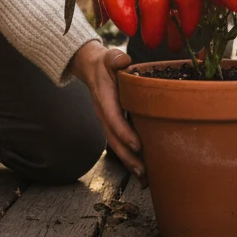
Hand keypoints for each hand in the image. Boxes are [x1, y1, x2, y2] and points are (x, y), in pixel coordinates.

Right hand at [67, 40, 143, 182]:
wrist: (91, 69)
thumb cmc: (105, 63)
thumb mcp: (110, 57)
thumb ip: (115, 58)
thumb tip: (123, 60)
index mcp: (105, 99)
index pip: (114, 119)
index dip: (125, 133)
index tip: (139, 146)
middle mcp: (104, 115)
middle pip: (114, 140)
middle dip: (128, 157)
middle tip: (144, 172)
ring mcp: (107, 122)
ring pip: (117, 146)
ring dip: (129, 163)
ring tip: (145, 180)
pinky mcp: (112, 126)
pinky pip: (120, 144)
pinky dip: (130, 158)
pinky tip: (142, 172)